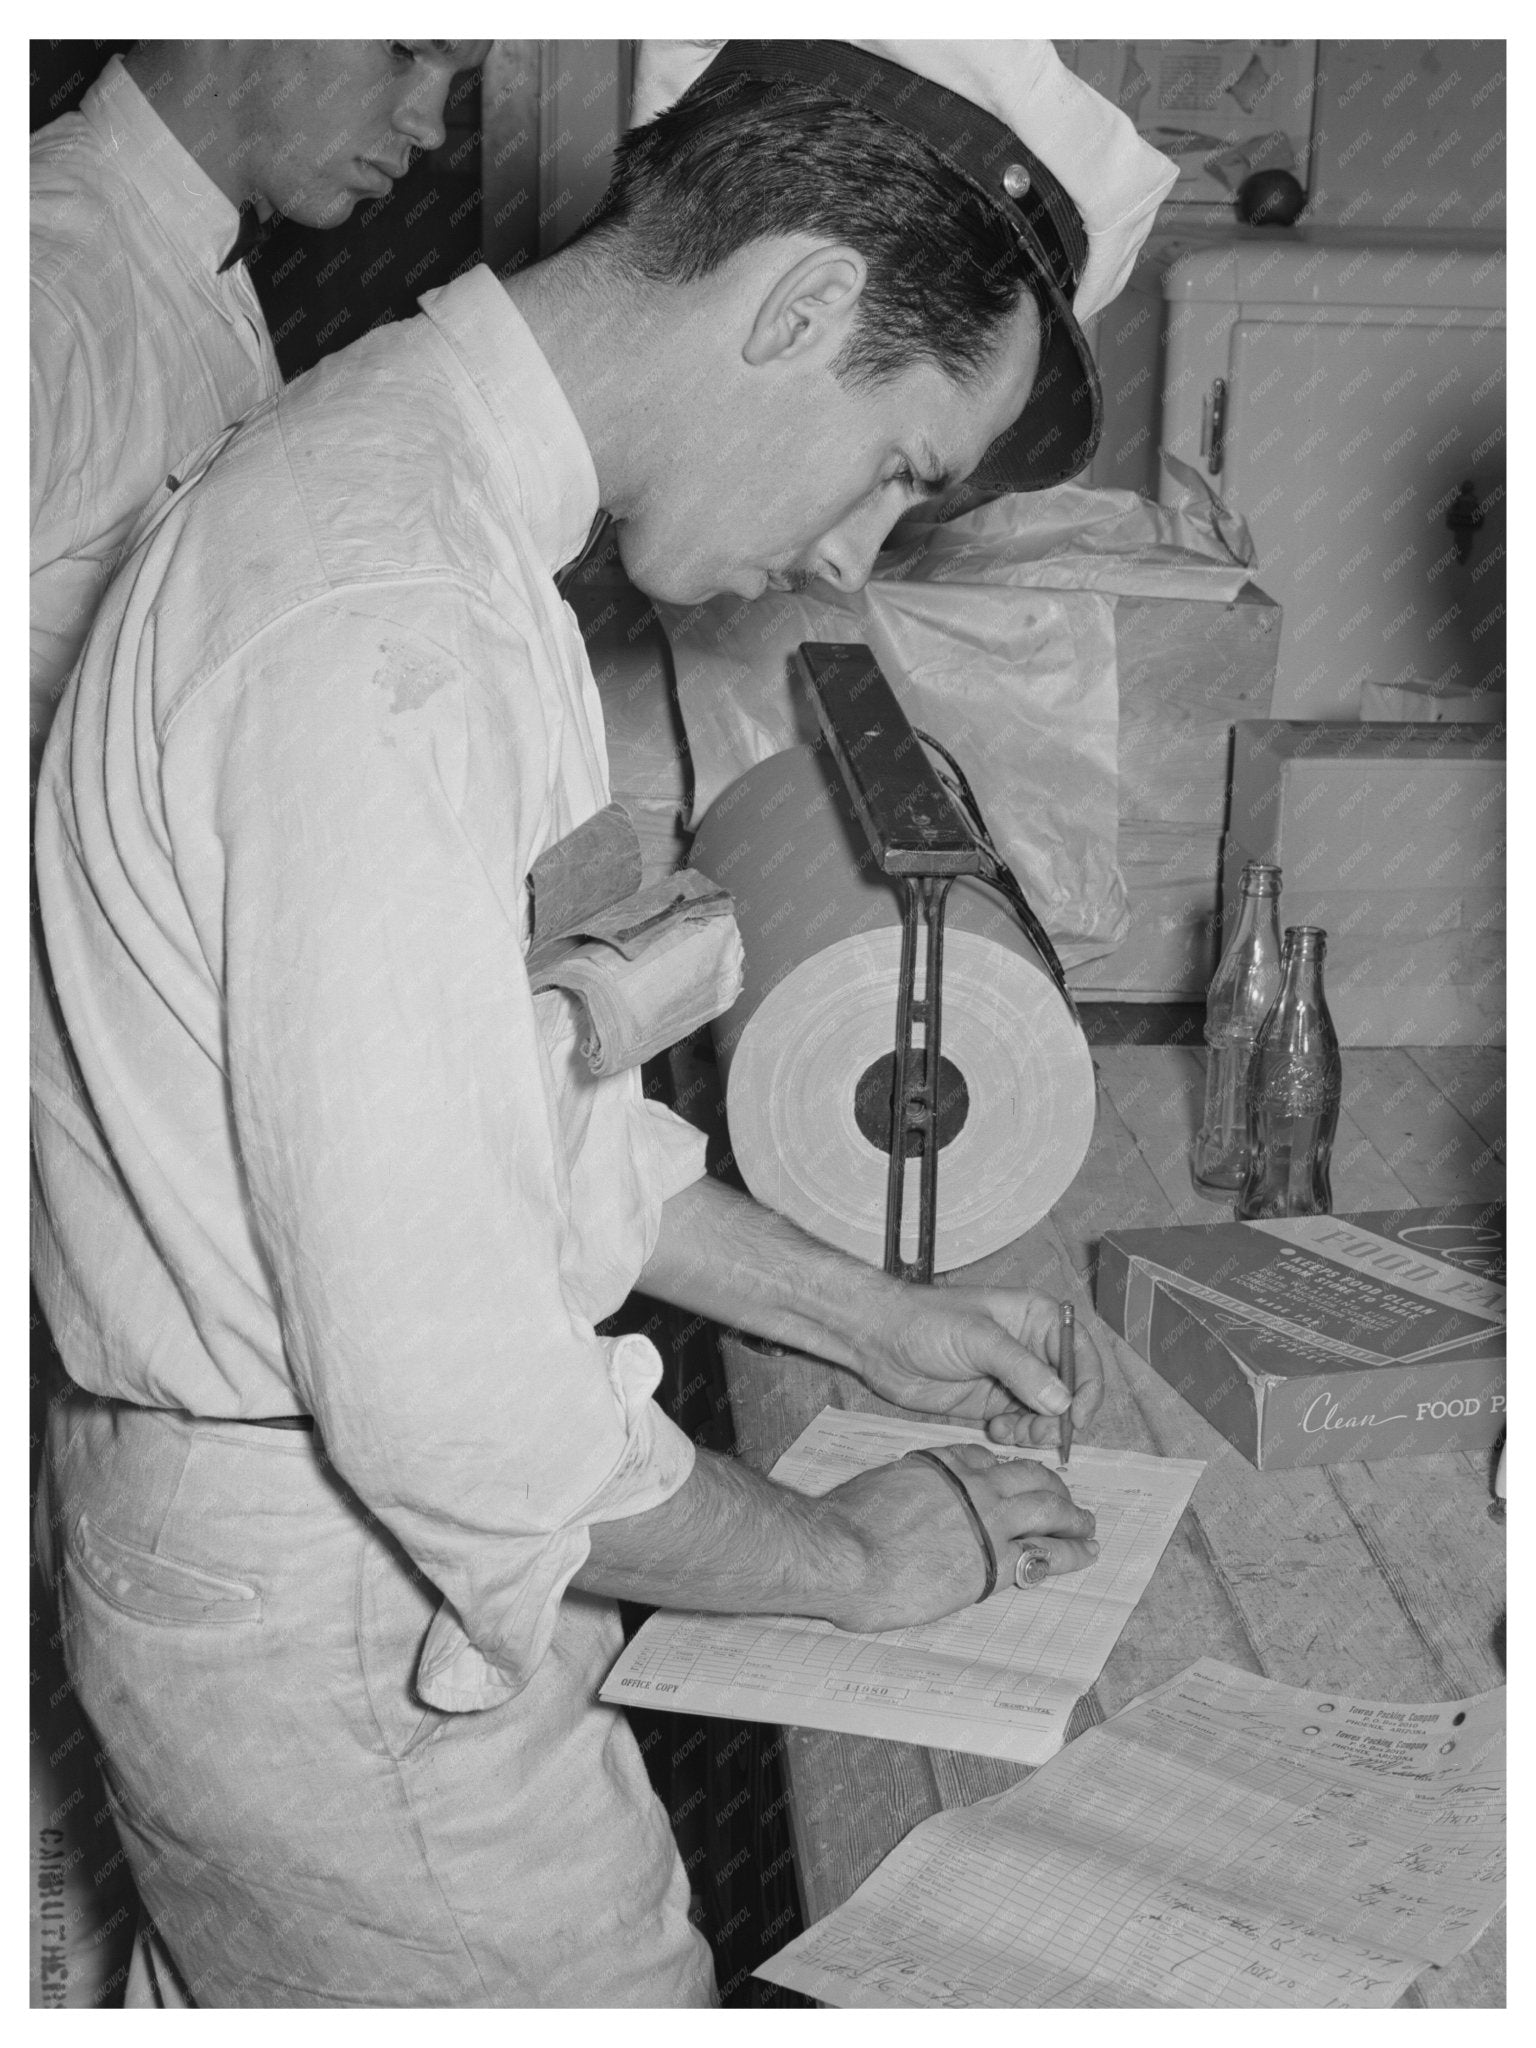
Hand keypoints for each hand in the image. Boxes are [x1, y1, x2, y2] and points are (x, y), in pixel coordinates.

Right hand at [818, 1442, 1097, 1632]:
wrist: (847, 1555)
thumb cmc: (845, 1526)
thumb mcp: (877, 1486)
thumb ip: (900, 1489)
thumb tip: (899, 1501)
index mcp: (942, 1463)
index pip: (983, 1457)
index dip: (1002, 1468)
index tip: (1009, 1478)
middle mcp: (973, 1484)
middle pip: (1028, 1476)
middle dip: (1052, 1485)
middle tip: (1065, 1497)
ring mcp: (990, 1521)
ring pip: (1049, 1508)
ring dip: (1074, 1516)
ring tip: (1088, 1524)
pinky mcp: (997, 1561)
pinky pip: (1048, 1553)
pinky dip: (1072, 1551)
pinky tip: (1085, 1554)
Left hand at [849, 1285, 1106, 1449]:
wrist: (879, 1340)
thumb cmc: (926, 1322)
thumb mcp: (978, 1339)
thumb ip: (1022, 1370)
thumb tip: (1063, 1401)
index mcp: (1036, 1317)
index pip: (1081, 1352)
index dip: (1088, 1386)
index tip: (1080, 1417)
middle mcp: (1031, 1347)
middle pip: (1070, 1388)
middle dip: (1061, 1415)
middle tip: (1039, 1433)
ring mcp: (1014, 1376)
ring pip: (1048, 1412)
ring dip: (1039, 1429)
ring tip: (1012, 1431)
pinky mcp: (994, 1400)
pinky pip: (1023, 1424)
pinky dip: (1018, 1434)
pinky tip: (995, 1429)